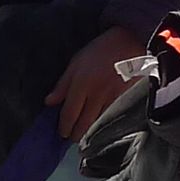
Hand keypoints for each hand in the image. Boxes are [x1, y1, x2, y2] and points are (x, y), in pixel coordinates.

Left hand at [47, 26, 144, 142]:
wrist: (130, 43)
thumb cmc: (100, 50)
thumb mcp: (76, 62)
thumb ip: (62, 84)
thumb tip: (49, 102)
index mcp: (81, 84)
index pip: (69, 113)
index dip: (64, 127)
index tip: (62, 132)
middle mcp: (96, 94)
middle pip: (84, 123)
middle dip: (76, 135)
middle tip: (72, 138)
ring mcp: (112, 98)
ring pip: (98, 124)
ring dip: (90, 133)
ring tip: (84, 136)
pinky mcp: (126, 100)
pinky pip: (112, 118)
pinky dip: (104, 125)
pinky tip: (101, 128)